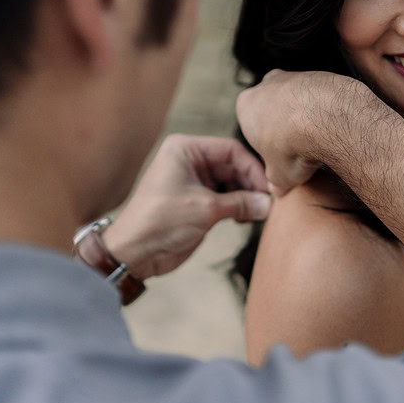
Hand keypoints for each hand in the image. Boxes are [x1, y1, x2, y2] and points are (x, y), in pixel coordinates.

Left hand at [100, 134, 270, 278]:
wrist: (134, 253)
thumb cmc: (160, 222)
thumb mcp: (206, 209)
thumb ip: (241, 203)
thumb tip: (268, 204)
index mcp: (185, 149)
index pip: (231, 150)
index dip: (253, 168)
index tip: (269, 189)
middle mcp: (190, 161)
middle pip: (233, 166)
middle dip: (251, 185)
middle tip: (269, 204)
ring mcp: (193, 182)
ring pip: (231, 183)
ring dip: (246, 198)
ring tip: (258, 214)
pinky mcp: (197, 202)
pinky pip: (225, 198)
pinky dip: (238, 207)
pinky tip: (246, 219)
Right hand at [236, 69, 370, 195]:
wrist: (325, 118)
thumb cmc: (293, 147)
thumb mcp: (278, 175)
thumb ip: (275, 182)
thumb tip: (278, 191)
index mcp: (246, 106)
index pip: (253, 127)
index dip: (267, 147)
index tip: (282, 160)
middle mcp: (266, 85)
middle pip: (275, 111)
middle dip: (286, 129)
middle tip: (301, 151)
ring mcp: (293, 77)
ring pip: (299, 102)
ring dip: (307, 119)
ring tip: (320, 142)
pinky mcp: (319, 75)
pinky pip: (320, 97)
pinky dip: (325, 111)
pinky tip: (332, 128)